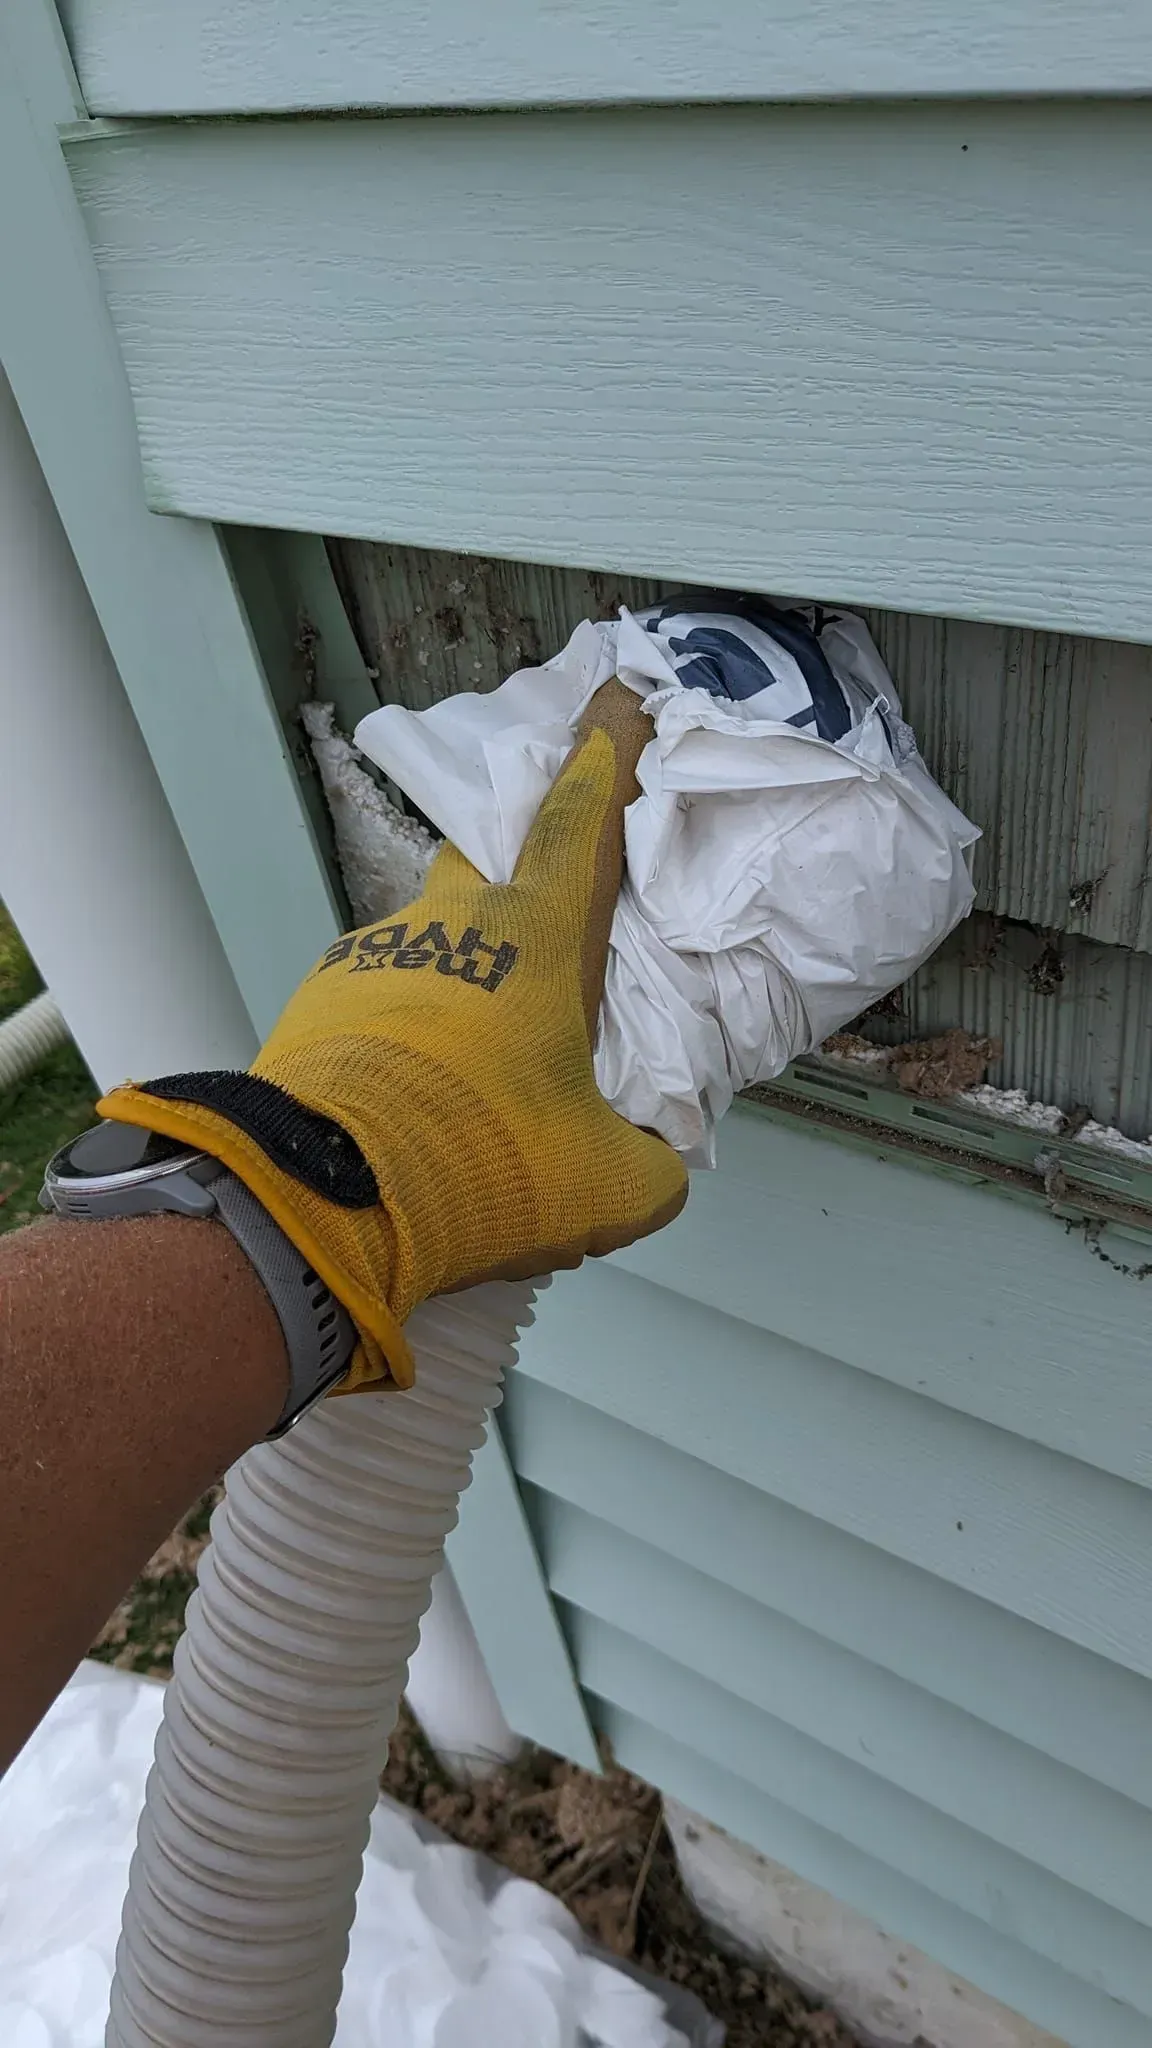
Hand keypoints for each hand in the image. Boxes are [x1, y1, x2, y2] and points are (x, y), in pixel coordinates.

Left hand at [98, 682, 687, 1388]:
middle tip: (530, 917)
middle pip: (485, 860)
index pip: (576, 830)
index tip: (608, 713)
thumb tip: (657, 1170)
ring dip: (453, 973)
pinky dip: (402, 1027)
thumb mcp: (606, 1186)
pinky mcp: (319, 1003)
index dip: (601, 766)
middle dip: (510, 866)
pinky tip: (412, 1090)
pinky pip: (375, 995)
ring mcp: (376, 956)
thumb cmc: (486, 1161)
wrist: (323, 1192)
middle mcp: (453, 926)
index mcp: (537, 943)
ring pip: (427, 935)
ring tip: (468, 1058)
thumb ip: (650, 1167)